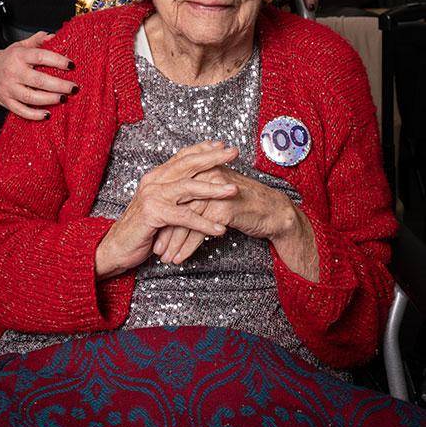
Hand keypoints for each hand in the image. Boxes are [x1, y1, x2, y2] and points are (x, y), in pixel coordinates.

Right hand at [0, 31, 75, 118]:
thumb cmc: (5, 59)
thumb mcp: (20, 45)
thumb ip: (38, 41)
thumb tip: (54, 37)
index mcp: (18, 56)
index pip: (41, 57)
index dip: (58, 61)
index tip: (71, 65)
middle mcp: (13, 72)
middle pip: (39, 80)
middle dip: (59, 85)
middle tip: (73, 87)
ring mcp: (9, 89)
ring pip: (31, 97)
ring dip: (49, 99)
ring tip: (63, 98)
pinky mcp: (6, 102)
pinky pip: (21, 111)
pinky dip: (35, 114)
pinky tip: (47, 114)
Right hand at [95, 142, 239, 279]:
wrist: (116, 247)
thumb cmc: (142, 229)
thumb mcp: (160, 206)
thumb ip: (175, 194)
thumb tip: (199, 185)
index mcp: (156, 176)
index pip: (182, 156)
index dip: (202, 149)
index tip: (222, 144)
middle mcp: (154, 181)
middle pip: (188, 164)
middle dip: (213, 157)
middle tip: (234, 152)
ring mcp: (152, 196)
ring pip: (188, 188)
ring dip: (214, 189)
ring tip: (234, 190)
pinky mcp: (153, 214)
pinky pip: (184, 217)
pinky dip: (203, 223)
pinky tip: (219, 229)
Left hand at [155, 158, 318, 280]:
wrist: (273, 211)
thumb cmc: (244, 203)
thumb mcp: (217, 192)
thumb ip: (197, 193)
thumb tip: (172, 206)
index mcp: (202, 169)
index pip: (175, 193)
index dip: (163, 213)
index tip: (153, 231)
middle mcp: (207, 176)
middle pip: (177, 205)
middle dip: (164, 229)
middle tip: (154, 248)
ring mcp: (215, 191)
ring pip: (186, 219)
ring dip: (174, 242)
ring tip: (166, 257)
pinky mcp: (224, 207)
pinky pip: (200, 230)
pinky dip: (188, 246)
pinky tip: (181, 257)